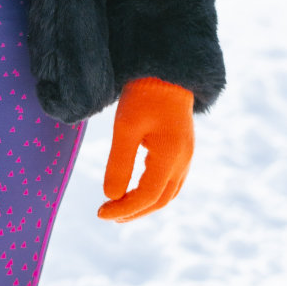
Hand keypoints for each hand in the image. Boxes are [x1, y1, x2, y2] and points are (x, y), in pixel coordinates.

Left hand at [98, 76, 194, 222]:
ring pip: (167, 194)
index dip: (123, 209)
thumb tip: (111, 196)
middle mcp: (183, 162)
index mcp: (170, 157)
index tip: (100, 213)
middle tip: (107, 215)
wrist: (167, 70)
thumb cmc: (144, 95)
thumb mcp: (126, 127)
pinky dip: (153, 192)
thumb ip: (119, 163)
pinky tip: (137, 190)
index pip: (146, 197)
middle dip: (133, 212)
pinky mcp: (183, 150)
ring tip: (119, 208)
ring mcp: (186, 156)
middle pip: (159, 200)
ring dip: (144, 205)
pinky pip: (170, 182)